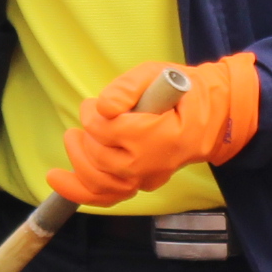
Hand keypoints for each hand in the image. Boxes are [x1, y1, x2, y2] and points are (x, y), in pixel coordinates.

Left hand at [47, 54, 261, 208]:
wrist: (212, 117)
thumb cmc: (183, 92)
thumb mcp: (157, 74)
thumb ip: (127, 87)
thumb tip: (103, 108)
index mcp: (158, 136)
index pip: (109, 131)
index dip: (93, 115)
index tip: (92, 104)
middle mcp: (151, 164)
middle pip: (100, 158)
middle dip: (85, 136)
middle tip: (87, 116)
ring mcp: (147, 179)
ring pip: (100, 183)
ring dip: (78, 162)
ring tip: (72, 140)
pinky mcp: (142, 185)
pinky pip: (108, 196)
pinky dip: (80, 192)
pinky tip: (60, 180)